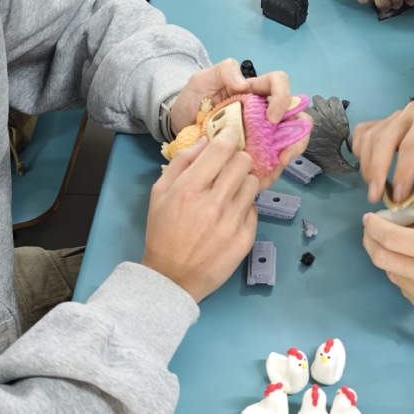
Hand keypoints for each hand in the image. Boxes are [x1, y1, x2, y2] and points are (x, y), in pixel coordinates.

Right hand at [142, 129, 258, 301]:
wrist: (173, 278)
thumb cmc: (163, 232)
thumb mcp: (159, 193)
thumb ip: (182, 162)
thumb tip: (206, 140)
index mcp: (189, 189)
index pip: (222, 149)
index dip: (229, 136)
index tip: (231, 136)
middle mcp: (214, 203)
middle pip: (243, 163)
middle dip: (237, 160)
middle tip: (229, 168)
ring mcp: (233, 222)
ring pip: (253, 184)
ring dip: (243, 183)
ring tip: (229, 193)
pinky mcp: (246, 238)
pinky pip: (254, 209)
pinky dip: (244, 208)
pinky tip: (229, 216)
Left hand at [169, 59, 311, 189]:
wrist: (177, 127)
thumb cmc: (192, 100)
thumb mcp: (202, 79)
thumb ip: (223, 71)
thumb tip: (244, 84)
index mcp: (254, 91)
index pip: (280, 84)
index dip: (283, 98)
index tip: (272, 118)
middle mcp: (263, 112)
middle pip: (296, 117)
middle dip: (299, 132)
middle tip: (285, 148)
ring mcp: (261, 134)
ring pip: (290, 141)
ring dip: (292, 151)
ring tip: (280, 162)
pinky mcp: (254, 154)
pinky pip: (272, 163)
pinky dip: (273, 170)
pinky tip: (264, 176)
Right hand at [352, 100, 413, 204]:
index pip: (411, 145)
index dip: (402, 173)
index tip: (399, 197)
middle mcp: (409, 112)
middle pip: (384, 138)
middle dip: (377, 170)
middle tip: (375, 196)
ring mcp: (392, 116)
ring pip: (370, 138)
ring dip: (367, 166)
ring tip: (375, 188)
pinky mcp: (381, 121)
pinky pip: (363, 134)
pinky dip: (361, 152)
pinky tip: (369, 168)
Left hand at [362, 213, 413, 356]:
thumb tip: (409, 229)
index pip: (390, 237)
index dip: (374, 226)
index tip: (370, 219)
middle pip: (381, 257)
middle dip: (370, 242)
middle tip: (372, 233)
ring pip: (392, 275)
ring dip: (388, 260)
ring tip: (397, 251)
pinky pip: (407, 293)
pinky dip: (405, 279)